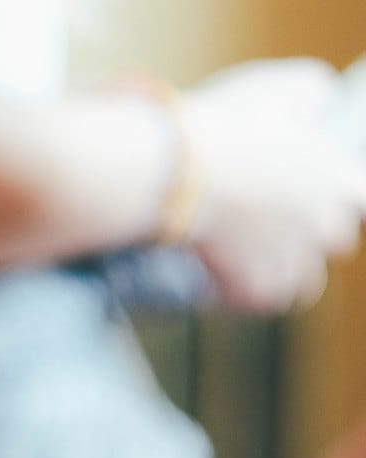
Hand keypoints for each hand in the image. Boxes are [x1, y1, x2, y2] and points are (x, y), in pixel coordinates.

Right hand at [183, 59, 365, 310]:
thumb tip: (323, 104)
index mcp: (337, 178)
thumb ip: (316, 97)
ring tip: (246, 259)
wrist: (177, 173)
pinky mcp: (256, 291)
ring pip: (301, 284)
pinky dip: (239, 293)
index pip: (361, 200)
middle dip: (309, 236)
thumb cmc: (228, 125)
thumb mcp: (285, 87)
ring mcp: (292, 264)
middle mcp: (324, 227)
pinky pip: (256, 302)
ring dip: (280, 272)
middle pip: (336, 243)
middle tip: (271, 226)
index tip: (317, 199)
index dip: (340, 199)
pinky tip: (218, 277)